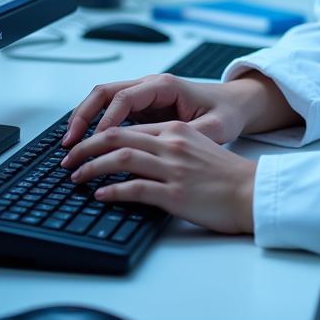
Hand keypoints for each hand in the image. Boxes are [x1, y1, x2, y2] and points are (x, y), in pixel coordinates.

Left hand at [61, 121, 257, 233]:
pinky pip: (135, 188)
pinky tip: (100, 194)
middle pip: (117, 136)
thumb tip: (137, 154)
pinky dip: (112, 190)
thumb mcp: (197, 147)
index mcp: (176, 130)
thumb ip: (169, 145)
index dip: (98, 134)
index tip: (82, 146)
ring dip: (91, 167)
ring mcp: (173, 168)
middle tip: (68, 159)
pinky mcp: (175, 193)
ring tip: (76, 176)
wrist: (251, 192)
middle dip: (85, 147)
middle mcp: (172, 143)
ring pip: (120, 158)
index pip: (127, 125)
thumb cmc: (226, 175)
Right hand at [62, 74, 251, 148]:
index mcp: (165, 86)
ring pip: (103, 100)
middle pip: (105, 93)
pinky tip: (86, 144)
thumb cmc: (226, 112)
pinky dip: (94, 124)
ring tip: (70, 144)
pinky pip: (111, 111)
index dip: (106, 120)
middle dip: (83, 115)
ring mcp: (144, 96)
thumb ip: (190, 136)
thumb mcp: (215, 127)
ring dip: (84, 119)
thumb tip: (168, 149)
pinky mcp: (142, 108)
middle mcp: (150, 86)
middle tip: (69, 142)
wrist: (235, 104)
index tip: (96, 142)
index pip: (125, 98)